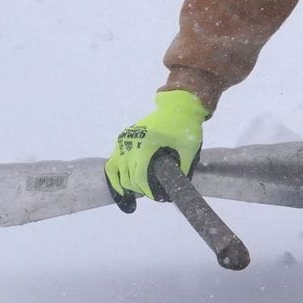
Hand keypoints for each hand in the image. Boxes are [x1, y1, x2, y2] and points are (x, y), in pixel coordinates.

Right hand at [104, 90, 207, 208]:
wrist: (177, 106)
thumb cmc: (185, 126)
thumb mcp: (188, 148)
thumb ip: (183, 168)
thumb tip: (177, 188)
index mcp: (146, 144)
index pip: (139, 175)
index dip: (146, 190)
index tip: (156, 197)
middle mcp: (130, 142)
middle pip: (127, 176)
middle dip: (139, 188)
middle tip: (153, 193)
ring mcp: (124, 139)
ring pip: (115, 170)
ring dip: (126, 183)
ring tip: (140, 190)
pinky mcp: (123, 138)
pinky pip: (113, 161)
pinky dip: (116, 174)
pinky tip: (123, 185)